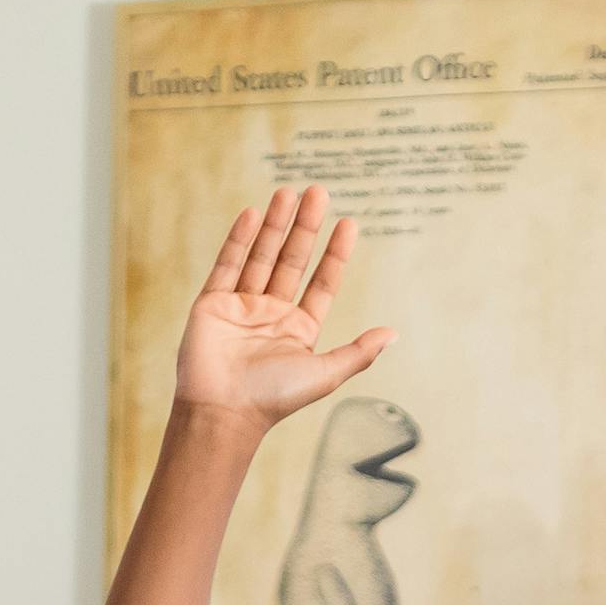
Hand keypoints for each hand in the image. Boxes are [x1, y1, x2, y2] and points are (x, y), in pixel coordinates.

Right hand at [176, 185, 394, 423]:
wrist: (223, 413)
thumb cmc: (275, 398)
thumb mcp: (325, 373)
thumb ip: (359, 352)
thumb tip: (394, 334)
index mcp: (299, 330)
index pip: (322, 282)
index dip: (335, 254)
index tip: (349, 223)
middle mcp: (271, 314)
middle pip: (292, 261)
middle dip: (305, 227)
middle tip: (318, 191)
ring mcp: (241, 306)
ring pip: (261, 256)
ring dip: (275, 225)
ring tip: (289, 192)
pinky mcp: (212, 304)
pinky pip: (227, 265)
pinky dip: (240, 240)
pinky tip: (254, 214)